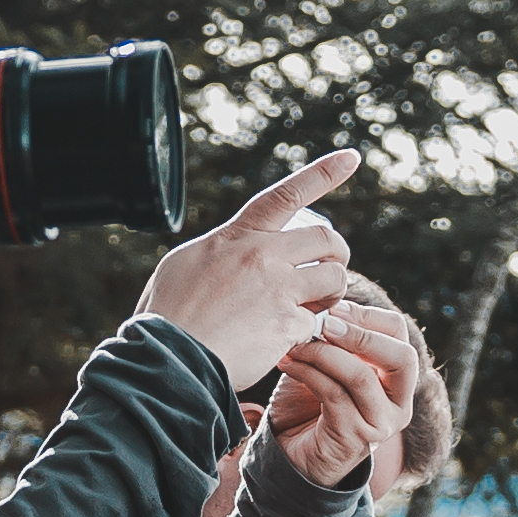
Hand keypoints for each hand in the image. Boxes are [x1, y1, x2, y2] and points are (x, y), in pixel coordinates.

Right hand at [132, 151, 360, 388]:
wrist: (166, 359)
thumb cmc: (167, 316)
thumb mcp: (184, 264)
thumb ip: (220, 250)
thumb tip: (234, 247)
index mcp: (237, 236)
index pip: (286, 195)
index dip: (322, 173)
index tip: (350, 158)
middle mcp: (262, 256)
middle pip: (326, 239)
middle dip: (336, 254)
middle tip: (329, 271)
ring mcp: (278, 290)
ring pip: (334, 278)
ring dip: (333, 293)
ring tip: (316, 307)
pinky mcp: (287, 325)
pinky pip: (316, 322)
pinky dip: (306, 333)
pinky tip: (286, 341)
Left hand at [264, 298, 423, 492]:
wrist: (292, 456)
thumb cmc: (309, 403)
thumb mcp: (327, 364)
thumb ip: (333, 338)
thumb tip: (322, 298)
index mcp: (397, 378)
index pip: (400, 335)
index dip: (368, 315)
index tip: (332, 307)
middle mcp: (399, 403)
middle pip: (401, 357)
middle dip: (360, 334)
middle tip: (324, 322)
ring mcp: (381, 424)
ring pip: (361, 377)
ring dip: (325, 353)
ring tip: (296, 341)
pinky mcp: (355, 438)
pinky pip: (334, 396)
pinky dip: (308, 374)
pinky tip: (287, 363)